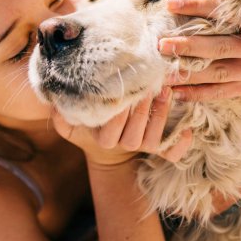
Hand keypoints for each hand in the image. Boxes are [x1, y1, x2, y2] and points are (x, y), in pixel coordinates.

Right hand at [51, 88, 192, 165]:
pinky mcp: (157, 148)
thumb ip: (60, 113)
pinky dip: (180, 145)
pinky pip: (171, 154)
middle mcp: (123, 144)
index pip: (110, 130)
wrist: (109, 146)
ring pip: (152, 140)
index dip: (118, 114)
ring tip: (166, 92)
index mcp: (103, 139)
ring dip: (161, 117)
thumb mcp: (71, 122)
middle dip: (142, 111)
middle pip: (133, 135)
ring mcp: (141, 147)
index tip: (124, 94)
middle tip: (149, 86)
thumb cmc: (91, 124)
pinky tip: (188, 130)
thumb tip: (52, 99)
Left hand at [160, 0, 240, 100]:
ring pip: (216, 73)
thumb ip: (237, 13)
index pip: (224, 12)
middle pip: (217, 47)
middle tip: (161, 44)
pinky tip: (176, 93)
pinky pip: (220, 93)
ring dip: (187, 74)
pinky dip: (197, 93)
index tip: (171, 4)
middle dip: (187, 46)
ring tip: (161, 74)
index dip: (197, 7)